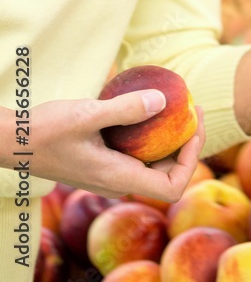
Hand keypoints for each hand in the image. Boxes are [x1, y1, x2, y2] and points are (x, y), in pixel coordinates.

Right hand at [27, 91, 204, 200]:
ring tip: (178, 105)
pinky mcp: (104, 162)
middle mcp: (118, 181)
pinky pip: (137, 154)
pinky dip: (150, 135)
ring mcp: (110, 174)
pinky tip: (150, 106)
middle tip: (193, 109)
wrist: (16, 141)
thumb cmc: (47, 130)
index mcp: (118, 178)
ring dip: (170, 138)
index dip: (192, 160)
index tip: (194, 127)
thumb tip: (164, 101)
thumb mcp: (87, 114)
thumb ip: (125, 109)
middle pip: (167, 173)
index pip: (172, 187)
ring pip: (152, 163)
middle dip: (186, 144)